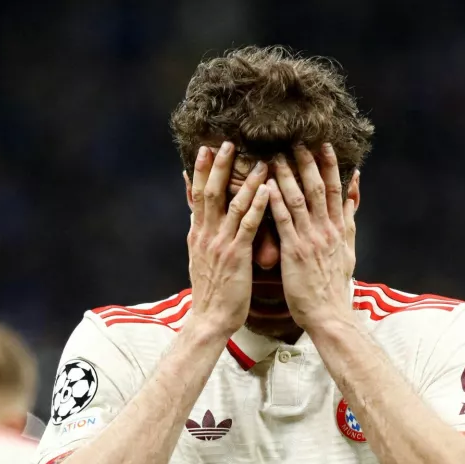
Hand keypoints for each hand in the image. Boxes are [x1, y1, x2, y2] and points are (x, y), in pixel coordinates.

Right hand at [186, 141, 270, 338]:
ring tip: (257, 159)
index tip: (207, 149)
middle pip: (210, 192)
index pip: (198, 196)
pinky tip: (266, 189)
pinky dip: (257, 205)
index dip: (202, 171)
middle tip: (227, 142)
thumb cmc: (211, 293)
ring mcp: (220, 244)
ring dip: (244, 179)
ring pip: (231, 203)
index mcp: (198, 235)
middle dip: (219, 166)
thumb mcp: (201, 259)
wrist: (210, 319)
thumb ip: (201, 235)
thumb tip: (198, 218)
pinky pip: (248, 225)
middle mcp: (206, 235)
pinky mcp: (236, 255)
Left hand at [268, 143, 356, 331]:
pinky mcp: (294, 252)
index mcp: (339, 229)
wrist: (329, 315)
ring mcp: (310, 240)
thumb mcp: (349, 249)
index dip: (331, 165)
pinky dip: (274, 202)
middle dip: (308, 163)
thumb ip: (349, 219)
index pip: (336, 190)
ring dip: (288, 176)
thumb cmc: (334, 286)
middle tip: (297, 140)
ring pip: (299, 200)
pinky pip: (283, 222)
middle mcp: (326, 230)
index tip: (324, 144)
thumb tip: (354, 192)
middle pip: (318, 189)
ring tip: (277, 156)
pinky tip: (265, 186)